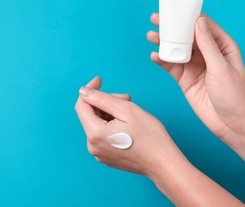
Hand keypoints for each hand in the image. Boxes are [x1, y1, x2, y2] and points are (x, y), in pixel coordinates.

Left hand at [74, 77, 243, 205]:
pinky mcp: (107, 156)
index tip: (100, 80)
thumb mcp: (126, 110)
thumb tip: (83, 91)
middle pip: (90, 114)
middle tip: (127, 98)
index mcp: (95, 134)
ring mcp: (99, 153)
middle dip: (105, 102)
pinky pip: (103, 135)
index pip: (81, 106)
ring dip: (110, 113)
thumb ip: (102, 98)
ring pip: (98, 124)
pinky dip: (112, 124)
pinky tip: (128, 124)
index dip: (89, 90)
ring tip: (130, 112)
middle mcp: (92, 146)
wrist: (163, 163)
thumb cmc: (150, 137)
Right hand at [147, 13, 244, 144]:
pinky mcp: (185, 79)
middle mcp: (208, 54)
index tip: (175, 9)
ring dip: (164, 43)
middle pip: (187, 36)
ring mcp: (195, 66)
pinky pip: (172, 66)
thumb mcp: (221, 67)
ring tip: (151, 36)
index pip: (204, 26)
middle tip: (156, 19)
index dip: (189, 16)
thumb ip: (208, 46)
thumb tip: (199, 22)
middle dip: (172, 28)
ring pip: (177, 50)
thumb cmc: (234, 95)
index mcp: (222, 46)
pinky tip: (155, 56)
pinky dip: (162, 61)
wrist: (230, 124)